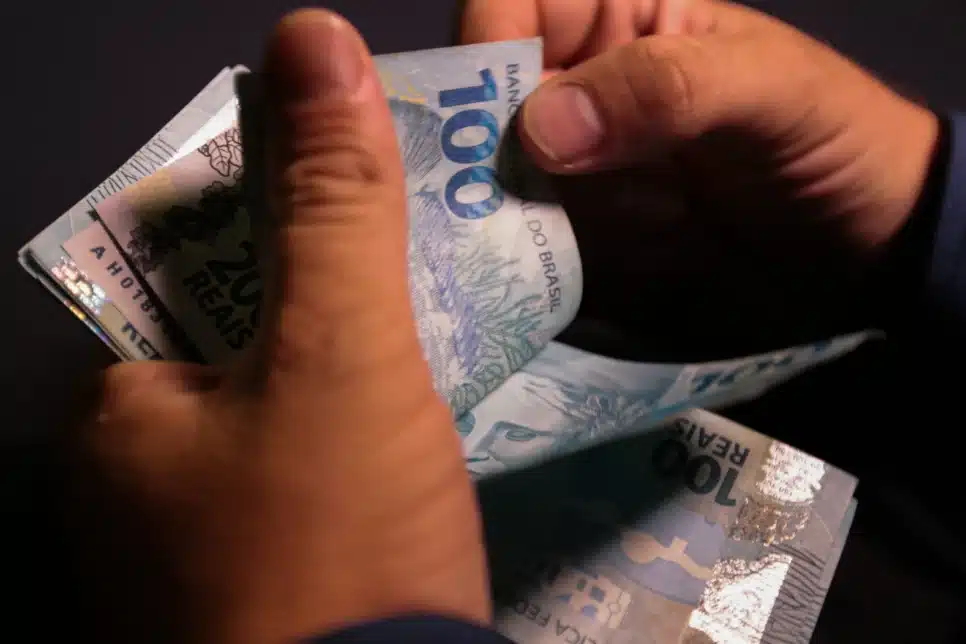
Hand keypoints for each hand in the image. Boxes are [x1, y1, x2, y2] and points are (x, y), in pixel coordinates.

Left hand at [69, 10, 488, 643]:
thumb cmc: (338, 537)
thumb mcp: (345, 357)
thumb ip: (334, 206)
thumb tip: (311, 37)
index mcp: (116, 419)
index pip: (195, 286)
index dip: (288, 252)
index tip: (365, 255)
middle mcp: (119, 496)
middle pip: (238, 365)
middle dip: (325, 335)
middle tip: (412, 328)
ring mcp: (174, 568)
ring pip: (272, 437)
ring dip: (343, 408)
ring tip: (419, 396)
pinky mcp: (242, 613)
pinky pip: (293, 506)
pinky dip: (343, 478)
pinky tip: (398, 481)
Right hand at [463, 0, 939, 358]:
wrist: (869, 239)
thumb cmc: (833, 136)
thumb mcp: (768, 90)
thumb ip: (665, 88)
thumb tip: (538, 128)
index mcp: (618, 16)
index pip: (509, 10)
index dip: (484, 59)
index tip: (516, 132)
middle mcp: (581, 86)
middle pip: (489, 115)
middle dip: (538, 164)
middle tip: (640, 190)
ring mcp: (579, 166)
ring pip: (513, 190)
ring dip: (588, 219)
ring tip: (680, 218)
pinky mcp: (587, 233)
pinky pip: (546, 247)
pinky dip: (595, 260)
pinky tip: (671, 250)